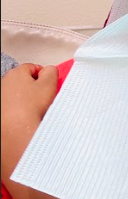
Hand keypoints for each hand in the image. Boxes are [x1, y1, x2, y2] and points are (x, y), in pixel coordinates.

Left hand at [1, 64, 57, 181]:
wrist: (17, 131)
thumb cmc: (31, 108)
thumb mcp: (50, 84)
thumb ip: (52, 71)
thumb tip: (49, 71)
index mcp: (16, 73)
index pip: (33, 68)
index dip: (43, 76)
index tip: (48, 86)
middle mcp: (4, 83)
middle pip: (24, 81)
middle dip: (33, 88)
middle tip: (42, 98)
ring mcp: (0, 97)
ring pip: (16, 94)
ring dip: (24, 99)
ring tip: (32, 109)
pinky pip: (11, 106)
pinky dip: (17, 109)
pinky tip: (23, 116)